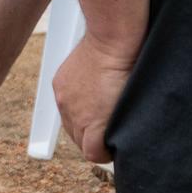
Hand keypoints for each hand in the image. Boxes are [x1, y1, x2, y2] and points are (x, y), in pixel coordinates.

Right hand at [52, 34, 138, 162]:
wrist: (112, 39)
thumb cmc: (131, 69)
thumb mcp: (132, 105)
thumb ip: (123, 124)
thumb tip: (122, 134)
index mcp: (94, 123)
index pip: (91, 153)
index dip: (104, 154)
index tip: (113, 148)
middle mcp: (75, 116)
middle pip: (78, 142)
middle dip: (92, 141)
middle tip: (107, 133)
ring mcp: (64, 100)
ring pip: (69, 125)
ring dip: (82, 125)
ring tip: (97, 114)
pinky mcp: (59, 86)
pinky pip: (64, 106)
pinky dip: (74, 107)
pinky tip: (87, 98)